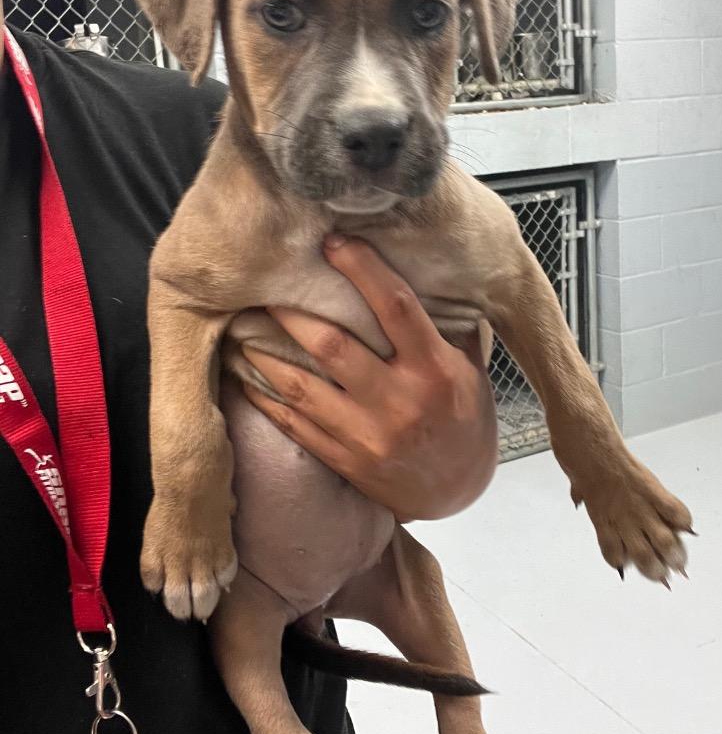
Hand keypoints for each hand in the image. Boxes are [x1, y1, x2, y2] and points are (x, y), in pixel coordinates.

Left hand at [240, 235, 497, 520]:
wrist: (456, 492)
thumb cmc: (464, 417)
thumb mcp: (471, 369)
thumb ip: (449, 324)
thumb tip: (429, 268)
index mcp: (434, 369)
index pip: (395, 307)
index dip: (362, 269)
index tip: (334, 241)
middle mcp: (399, 402)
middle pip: (332, 346)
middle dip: (291, 312)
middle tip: (263, 284)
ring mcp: (367, 436)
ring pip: (301, 386)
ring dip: (263, 353)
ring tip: (240, 325)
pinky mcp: (344, 461)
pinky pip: (293, 424)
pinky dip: (264, 396)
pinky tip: (243, 372)